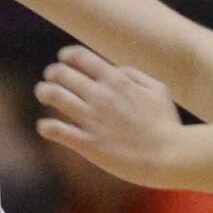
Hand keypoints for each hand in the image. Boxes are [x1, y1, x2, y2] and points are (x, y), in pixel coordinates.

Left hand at [34, 45, 183, 186]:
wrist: (169, 156)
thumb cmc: (165, 123)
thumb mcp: (158, 89)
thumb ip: (134, 75)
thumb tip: (114, 70)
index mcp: (117, 81)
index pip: (82, 58)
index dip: (67, 56)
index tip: (62, 59)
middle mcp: (101, 96)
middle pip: (63, 74)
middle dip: (53, 73)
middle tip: (50, 77)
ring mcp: (92, 120)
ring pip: (55, 97)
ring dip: (45, 92)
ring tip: (43, 93)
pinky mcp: (87, 143)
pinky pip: (56, 130)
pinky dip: (46, 127)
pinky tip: (44, 127)